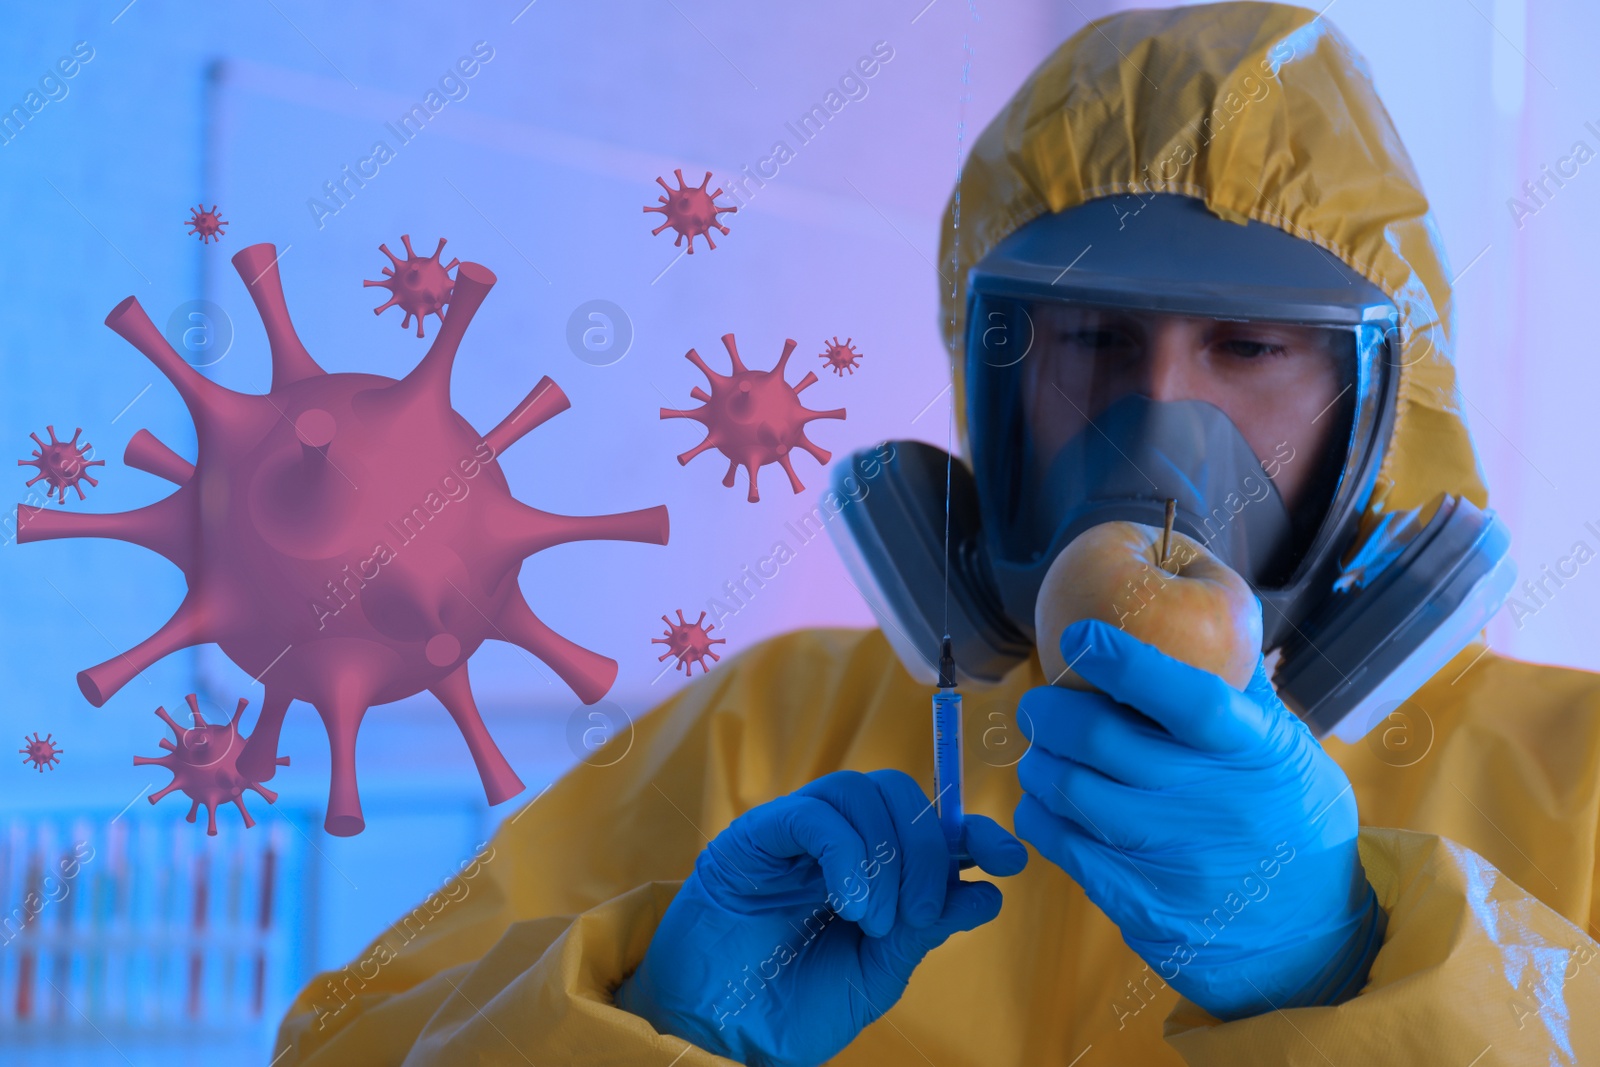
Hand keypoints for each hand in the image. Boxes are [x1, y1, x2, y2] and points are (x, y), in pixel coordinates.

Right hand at [616, 769, 1026, 1066]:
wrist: (713, 1031)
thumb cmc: (788, 1007)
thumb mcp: (875, 974)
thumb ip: (924, 931)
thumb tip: (988, 893)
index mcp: (873, 873)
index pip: (932, 828)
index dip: (974, 832)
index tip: (1009, 859)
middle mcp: (839, 843)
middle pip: (904, 798)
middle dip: (930, 851)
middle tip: (919, 913)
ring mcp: (797, 834)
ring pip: (864, 792)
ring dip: (888, 855)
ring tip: (874, 920)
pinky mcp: (758, 836)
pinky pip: (815, 814)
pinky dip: (847, 852)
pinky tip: (850, 902)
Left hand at [1014, 619, 1384, 1020]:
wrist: (1312, 940)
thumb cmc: (1295, 826)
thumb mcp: (1292, 755)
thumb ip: (1242, 696)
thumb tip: (1203, 623)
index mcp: (1255, 754)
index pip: (1187, 697)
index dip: (1126, 662)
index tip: (1080, 638)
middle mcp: (1211, 804)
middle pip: (1101, 738)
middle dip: (1049, 711)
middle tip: (1038, 705)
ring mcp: (1173, 858)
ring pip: (1068, 788)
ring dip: (1038, 762)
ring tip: (1042, 754)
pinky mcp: (1140, 902)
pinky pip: (1061, 845)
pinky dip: (1039, 813)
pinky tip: (1045, 802)